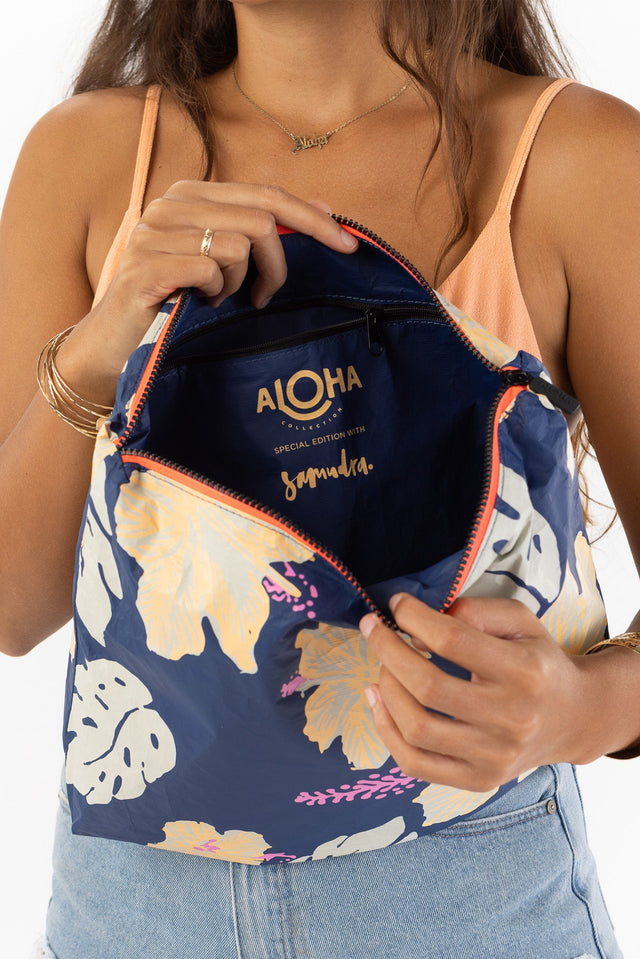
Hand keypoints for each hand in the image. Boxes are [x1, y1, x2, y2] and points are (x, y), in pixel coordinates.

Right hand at [56, 183, 356, 396]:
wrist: (113, 345)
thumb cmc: (176, 305)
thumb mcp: (220, 263)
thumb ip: (258, 234)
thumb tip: (324, 211)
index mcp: (192, 195)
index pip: (266, 193)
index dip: (312, 218)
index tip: (348, 245)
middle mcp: (171, 204)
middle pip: (261, 218)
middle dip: (278, 264)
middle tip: (265, 296)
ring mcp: (155, 232)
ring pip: (240, 245)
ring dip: (240, 283)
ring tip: (217, 300)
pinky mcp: (146, 265)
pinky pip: (211, 269)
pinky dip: (216, 293)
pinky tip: (200, 305)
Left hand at [360, 594, 604, 792]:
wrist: (572, 717)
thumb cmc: (536, 660)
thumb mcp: (520, 621)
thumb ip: (475, 611)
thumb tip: (419, 625)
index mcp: (526, 672)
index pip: (453, 641)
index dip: (414, 618)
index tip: (396, 604)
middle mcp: (512, 719)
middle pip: (428, 687)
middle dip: (388, 650)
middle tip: (373, 629)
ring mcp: (495, 757)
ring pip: (416, 728)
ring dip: (385, 689)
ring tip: (381, 665)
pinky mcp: (479, 781)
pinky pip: (415, 764)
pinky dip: (385, 730)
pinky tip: (377, 700)